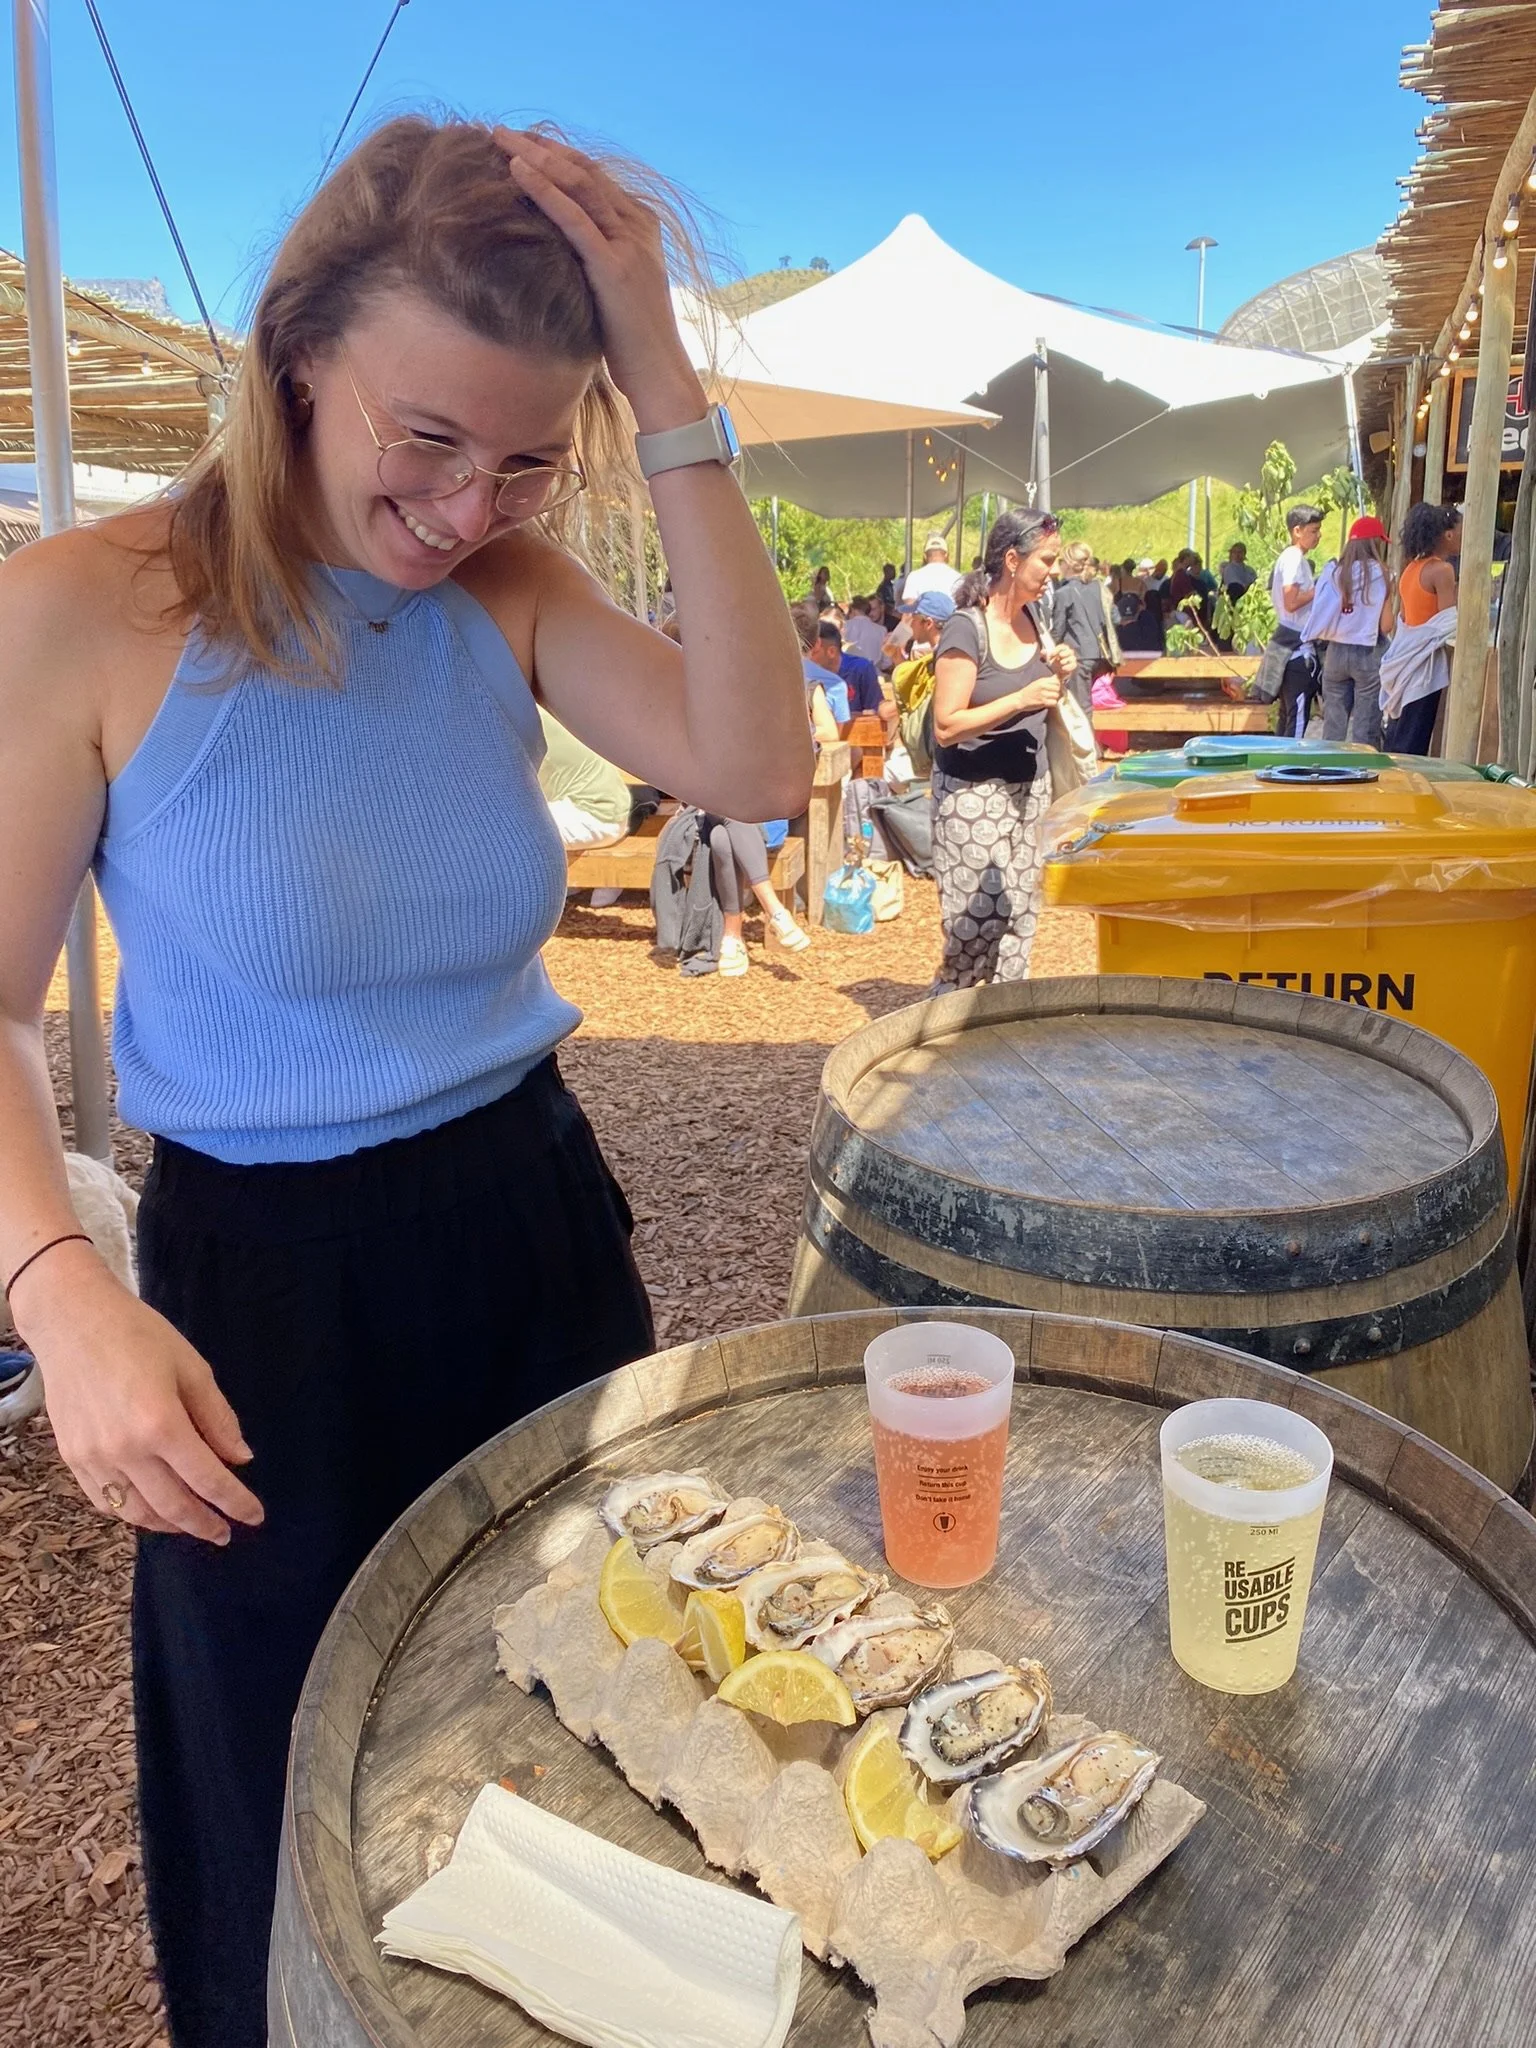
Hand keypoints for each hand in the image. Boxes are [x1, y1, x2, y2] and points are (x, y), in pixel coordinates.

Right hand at [20, 1256, 263, 1543]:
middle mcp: (125, 1450)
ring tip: (192, 1523)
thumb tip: (241, 1459)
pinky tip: (151, 1509)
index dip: (235, 1503)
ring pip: (136, 1513)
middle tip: (225, 1533)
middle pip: (173, 1506)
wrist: (73, 1320)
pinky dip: (132, 1513)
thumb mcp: (192, 1368)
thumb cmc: (139, 1335)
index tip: (255, 1517)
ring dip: (169, 1525)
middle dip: (204, 1525)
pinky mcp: (72, 1458)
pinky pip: (105, 1502)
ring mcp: (93, 1458)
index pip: (208, 1479)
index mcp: (161, 1424)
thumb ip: (218, 1418)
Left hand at [494, 129, 703, 431]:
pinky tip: (517, 170)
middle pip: (584, 171)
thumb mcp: (613, 292)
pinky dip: (544, 190)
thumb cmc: (633, 344)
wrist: (660, 376)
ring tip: (500, 137)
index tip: (521, 144)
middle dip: (541, 146)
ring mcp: (629, 244)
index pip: (594, 178)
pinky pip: (574, 217)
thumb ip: (594, 262)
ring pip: (578, 184)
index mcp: (641, 227)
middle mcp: (638, 227)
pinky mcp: (614, 266)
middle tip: (501, 130)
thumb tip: (559, 257)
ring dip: (536, 156)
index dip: (556, 156)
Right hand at [1018, 676, 1062, 711]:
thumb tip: (1059, 676)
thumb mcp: (1038, 682)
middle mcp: (1043, 686)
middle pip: (1058, 688)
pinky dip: (1053, 703)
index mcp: (1043, 681)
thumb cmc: (1030, 691)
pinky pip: (1054, 702)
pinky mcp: (1042, 702)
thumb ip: (1049, 680)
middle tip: (1053, 695)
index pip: (1057, 681)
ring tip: (1050, 699)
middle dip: (1057, 692)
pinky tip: (1048, 703)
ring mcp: (1043, 694)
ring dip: (1055, 698)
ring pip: (1057, 696)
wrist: (1020, 699)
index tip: (1055, 688)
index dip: (1058, 685)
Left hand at [1047, 645, 1078, 679]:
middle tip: (1060, 655)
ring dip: (1066, 660)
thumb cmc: (1055, 662)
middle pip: (1070, 651)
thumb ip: (1045, 654)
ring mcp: (1072, 660)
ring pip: (1072, 658)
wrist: (1058, 671)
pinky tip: (1063, 668)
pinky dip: (1069, 666)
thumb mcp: (1049, 658)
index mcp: (1063, 649)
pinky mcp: (1073, 666)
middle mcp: (1069, 653)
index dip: (1057, 649)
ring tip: (1061, 662)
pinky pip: (1074, 665)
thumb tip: (1042, 651)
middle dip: (1065, 653)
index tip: (1052, 653)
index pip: (1062, 647)